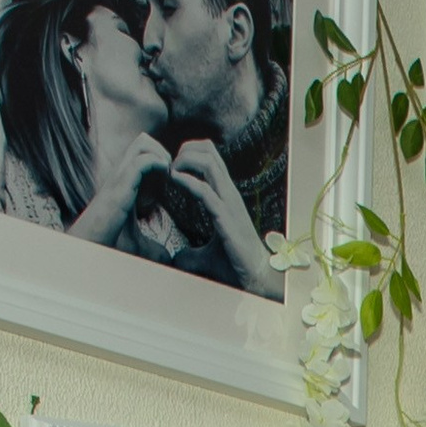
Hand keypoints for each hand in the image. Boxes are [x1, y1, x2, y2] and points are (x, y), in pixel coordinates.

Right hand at [68, 129, 179, 247]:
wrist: (92, 245)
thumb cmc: (111, 242)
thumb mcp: (138, 241)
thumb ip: (154, 245)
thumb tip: (167, 258)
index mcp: (126, 181)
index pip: (144, 151)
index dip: (162, 158)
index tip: (173, 180)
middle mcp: (122, 173)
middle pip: (143, 140)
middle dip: (164, 150)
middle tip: (173, 174)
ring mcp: (120, 176)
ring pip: (142, 143)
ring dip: (162, 154)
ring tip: (170, 175)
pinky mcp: (121, 185)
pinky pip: (141, 161)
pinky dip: (157, 164)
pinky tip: (166, 179)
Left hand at [166, 136, 281, 294]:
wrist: (256, 277)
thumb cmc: (235, 263)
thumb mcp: (207, 254)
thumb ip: (191, 252)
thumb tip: (177, 258)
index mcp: (225, 196)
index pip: (211, 158)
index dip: (190, 153)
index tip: (173, 167)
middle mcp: (228, 193)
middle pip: (209, 152)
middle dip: (185, 150)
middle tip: (169, 165)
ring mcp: (229, 203)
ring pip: (209, 163)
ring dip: (185, 161)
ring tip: (171, 171)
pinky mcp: (226, 216)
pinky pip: (205, 190)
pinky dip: (187, 181)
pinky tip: (174, 180)